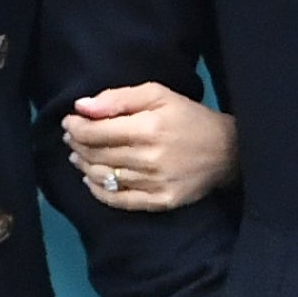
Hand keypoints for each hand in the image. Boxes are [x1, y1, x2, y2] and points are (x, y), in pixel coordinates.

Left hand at [63, 82, 238, 211]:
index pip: (94, 133)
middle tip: (71, 138)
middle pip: (96, 155)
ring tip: (78, 156)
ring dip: (83, 165)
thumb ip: (116, 98)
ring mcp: (156, 184)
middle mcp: (150, 159)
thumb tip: (81, 107)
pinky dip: (99, 192)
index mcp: (148, 129)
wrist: (228, 151)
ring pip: (104, 177)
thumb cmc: (187, 117)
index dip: (75, 127)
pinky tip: (91, 180)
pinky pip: (121, 201)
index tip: (69, 121)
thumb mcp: (156, 94)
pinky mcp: (163, 201)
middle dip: (76, 145)